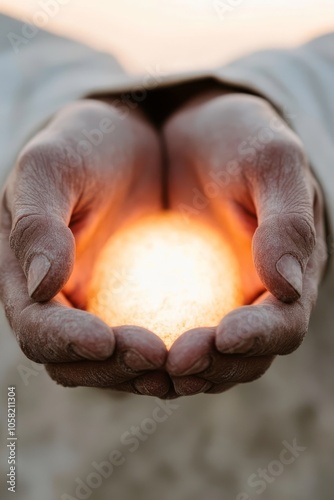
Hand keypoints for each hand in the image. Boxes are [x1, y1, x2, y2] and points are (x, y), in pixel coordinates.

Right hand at [0, 99, 169, 396]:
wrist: (126, 144)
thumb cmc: (81, 147)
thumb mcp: (50, 167)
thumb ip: (38, 222)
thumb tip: (40, 286)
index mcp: (29, 281)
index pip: (38, 329)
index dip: (65, 343)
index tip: (105, 339)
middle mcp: (66, 307)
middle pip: (80, 365)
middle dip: (116, 369)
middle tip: (160, 355)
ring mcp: (107, 310)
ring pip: (124, 366)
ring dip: (154, 372)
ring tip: (192, 357)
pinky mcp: (147, 307)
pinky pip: (166, 339)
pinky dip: (185, 351)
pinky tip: (215, 341)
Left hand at [163, 92, 326, 395]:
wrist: (197, 135)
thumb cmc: (241, 139)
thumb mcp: (271, 161)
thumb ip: (286, 221)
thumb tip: (288, 287)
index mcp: (289, 274)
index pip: (284, 324)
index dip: (260, 339)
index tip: (223, 336)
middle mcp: (254, 300)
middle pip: (241, 358)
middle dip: (211, 366)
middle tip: (172, 360)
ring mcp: (213, 304)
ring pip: (200, 359)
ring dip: (173, 371)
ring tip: (139, 359)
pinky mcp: (173, 300)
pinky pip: (159, 333)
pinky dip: (141, 348)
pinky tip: (113, 343)